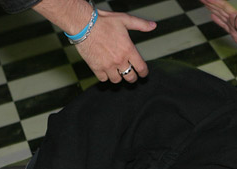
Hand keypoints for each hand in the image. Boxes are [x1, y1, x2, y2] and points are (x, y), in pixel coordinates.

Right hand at [33, 0, 155, 82]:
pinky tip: (105, 71)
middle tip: (131, 76)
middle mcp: (119, 60)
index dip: (144, 73)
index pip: (141, 68)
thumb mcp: (124, 20)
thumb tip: (153, 26)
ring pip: (117, 80)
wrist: (84, 24)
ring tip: (117, 72)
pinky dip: (105, 77)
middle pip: (130, 77)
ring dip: (118, 77)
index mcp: (128, 50)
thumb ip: (140, 24)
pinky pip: (103, 79)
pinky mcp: (96, 68)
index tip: (143, 74)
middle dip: (132, 77)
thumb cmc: (103, 21)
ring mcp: (107, 66)